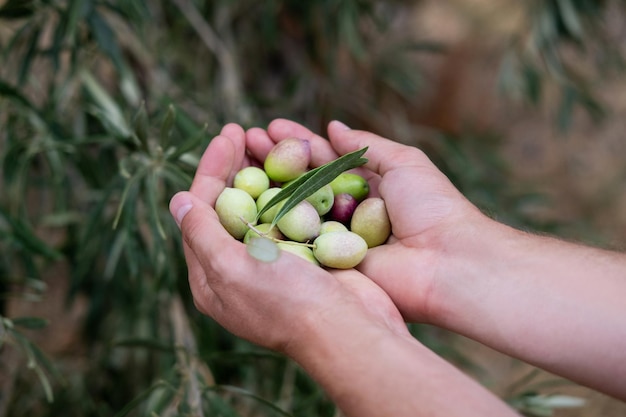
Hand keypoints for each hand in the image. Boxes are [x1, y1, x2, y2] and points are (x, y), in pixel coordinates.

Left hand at [169, 123, 408, 355]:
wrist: (347, 331)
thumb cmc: (286, 303)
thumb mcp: (231, 269)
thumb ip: (202, 233)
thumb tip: (176, 201)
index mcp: (212, 277)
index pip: (203, 211)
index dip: (212, 170)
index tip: (225, 135)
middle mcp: (240, 268)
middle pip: (231, 205)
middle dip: (234, 166)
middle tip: (241, 129)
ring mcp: (274, 262)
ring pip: (262, 206)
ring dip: (262, 172)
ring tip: (265, 139)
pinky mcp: (305, 257)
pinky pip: (292, 215)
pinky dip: (291, 189)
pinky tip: (296, 166)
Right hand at [246, 119, 486, 323]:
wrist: (447, 262)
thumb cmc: (432, 207)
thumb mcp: (404, 163)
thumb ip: (366, 146)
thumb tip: (333, 126)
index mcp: (364, 190)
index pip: (321, 162)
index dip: (295, 144)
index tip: (267, 128)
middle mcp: (344, 214)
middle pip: (301, 185)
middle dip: (272, 161)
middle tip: (243, 140)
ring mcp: (334, 241)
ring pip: (293, 212)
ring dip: (265, 189)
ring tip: (235, 162)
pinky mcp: (328, 266)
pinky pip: (296, 243)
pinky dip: (272, 225)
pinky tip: (245, 205)